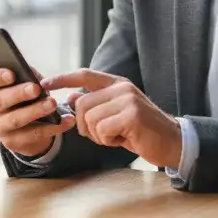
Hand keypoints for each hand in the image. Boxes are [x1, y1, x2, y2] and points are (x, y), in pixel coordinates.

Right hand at [0, 68, 74, 158]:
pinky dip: (53, 127)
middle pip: (1, 101)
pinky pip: (34, 135)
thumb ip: (27, 77)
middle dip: (19, 94)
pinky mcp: (13, 142)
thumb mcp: (25, 84)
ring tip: (52, 104)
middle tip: (37, 89)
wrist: (27, 127)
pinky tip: (66, 120)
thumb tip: (33, 75)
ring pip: (16, 120)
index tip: (12, 74)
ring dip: (36, 111)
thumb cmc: (24, 98)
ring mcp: (0, 127)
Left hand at [40, 69, 182, 169]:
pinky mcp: (132, 116)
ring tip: (117, 136)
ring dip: (98, 135)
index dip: (63, 78)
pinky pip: (102, 130)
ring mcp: (127, 100)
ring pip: (90, 119)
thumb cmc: (142, 131)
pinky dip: (108, 141)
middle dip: (85, 126)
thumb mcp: (115, 115)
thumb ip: (95, 105)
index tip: (44, 83)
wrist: (172, 142)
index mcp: (117, 84)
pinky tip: (124, 140)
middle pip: (82, 105)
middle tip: (104, 135)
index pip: (84, 75)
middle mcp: (122, 88)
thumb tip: (70, 98)